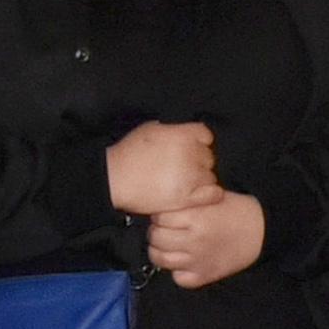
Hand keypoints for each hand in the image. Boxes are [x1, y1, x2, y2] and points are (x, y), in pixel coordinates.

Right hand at [102, 119, 221, 215]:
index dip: (199, 142)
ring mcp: (190, 177)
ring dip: (201, 179)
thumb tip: (180, 132)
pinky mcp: (187, 198)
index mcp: (182, 135)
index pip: (205, 136)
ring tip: (185, 183)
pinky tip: (201, 194)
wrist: (115, 179)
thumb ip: (171, 130)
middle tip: (183, 168)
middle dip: (199, 161)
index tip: (191, 148)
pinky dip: (211, 194)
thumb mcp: (150, 130)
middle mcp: (190, 154)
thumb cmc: (128, 153)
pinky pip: (213, 194)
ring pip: (210, 176)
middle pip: (209, 156)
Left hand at [142, 188, 266, 286]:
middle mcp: (193, 240)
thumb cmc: (235, 210)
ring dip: (160, 251)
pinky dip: (177, 271)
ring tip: (169, 245)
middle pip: (156, 237)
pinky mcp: (204, 276)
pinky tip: (184, 261)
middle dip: (157, 231)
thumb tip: (160, 205)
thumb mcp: (210, 197)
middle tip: (167, 229)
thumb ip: (187, 202)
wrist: (261, 231)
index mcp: (195, 217)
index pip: (158, 217)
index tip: (166, 215)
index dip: (160, 215)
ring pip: (160, 259)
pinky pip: (178, 278)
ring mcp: (197, 260)